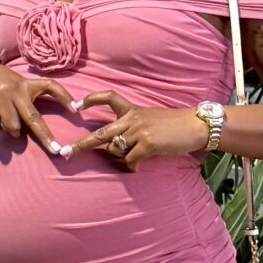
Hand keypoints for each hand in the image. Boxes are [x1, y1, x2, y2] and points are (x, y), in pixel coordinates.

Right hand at [0, 51, 79, 153]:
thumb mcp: (13, 81)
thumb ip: (24, 97)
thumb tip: (31, 124)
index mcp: (26, 84)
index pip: (51, 86)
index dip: (64, 97)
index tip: (75, 109)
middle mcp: (16, 90)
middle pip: (34, 117)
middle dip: (45, 136)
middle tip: (55, 150)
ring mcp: (0, 97)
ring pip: (13, 126)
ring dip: (12, 132)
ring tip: (9, 130)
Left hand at [71, 90, 210, 167]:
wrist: (196, 126)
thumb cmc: (176, 125)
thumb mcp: (152, 119)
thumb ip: (134, 127)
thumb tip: (119, 145)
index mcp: (133, 110)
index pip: (109, 97)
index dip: (92, 99)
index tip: (77, 105)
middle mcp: (133, 119)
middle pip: (101, 132)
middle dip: (82, 144)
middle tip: (66, 153)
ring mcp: (139, 131)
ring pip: (116, 149)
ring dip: (122, 157)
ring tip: (136, 157)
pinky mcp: (147, 144)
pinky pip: (130, 160)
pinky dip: (132, 166)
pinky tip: (139, 165)